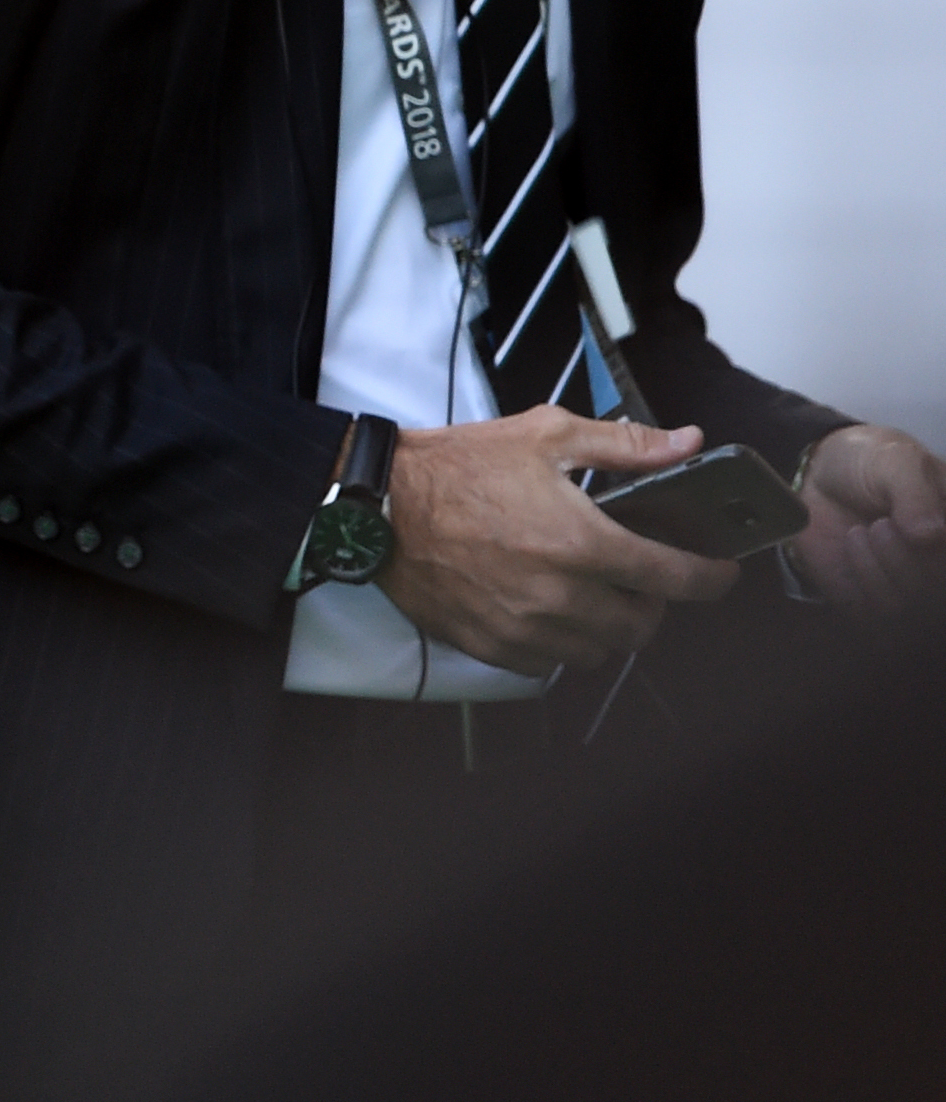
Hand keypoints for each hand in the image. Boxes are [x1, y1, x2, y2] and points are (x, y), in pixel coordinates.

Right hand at [374, 409, 738, 674]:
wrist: (381, 504)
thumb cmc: (460, 466)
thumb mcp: (544, 436)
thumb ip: (624, 445)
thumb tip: (690, 444)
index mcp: (582, 541)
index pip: (676, 579)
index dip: (712, 579)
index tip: (719, 573)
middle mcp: (560, 594)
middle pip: (642, 627)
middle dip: (653, 605)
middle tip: (639, 580)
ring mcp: (524, 627)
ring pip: (599, 653)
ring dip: (607, 628)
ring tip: (592, 596)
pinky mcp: (491, 646)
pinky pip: (549, 666)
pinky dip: (560, 644)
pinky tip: (547, 611)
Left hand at [791, 424, 945, 616]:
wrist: (823, 475)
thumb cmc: (872, 465)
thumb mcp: (897, 461)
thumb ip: (916, 494)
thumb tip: (931, 536)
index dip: (937, 555)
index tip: (920, 531)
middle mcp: (939, 569)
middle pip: (938, 593)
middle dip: (914, 564)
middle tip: (882, 524)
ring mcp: (913, 590)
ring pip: (916, 609)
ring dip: (888, 571)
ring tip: (869, 530)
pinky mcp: (873, 603)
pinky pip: (880, 618)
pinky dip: (866, 584)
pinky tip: (854, 546)